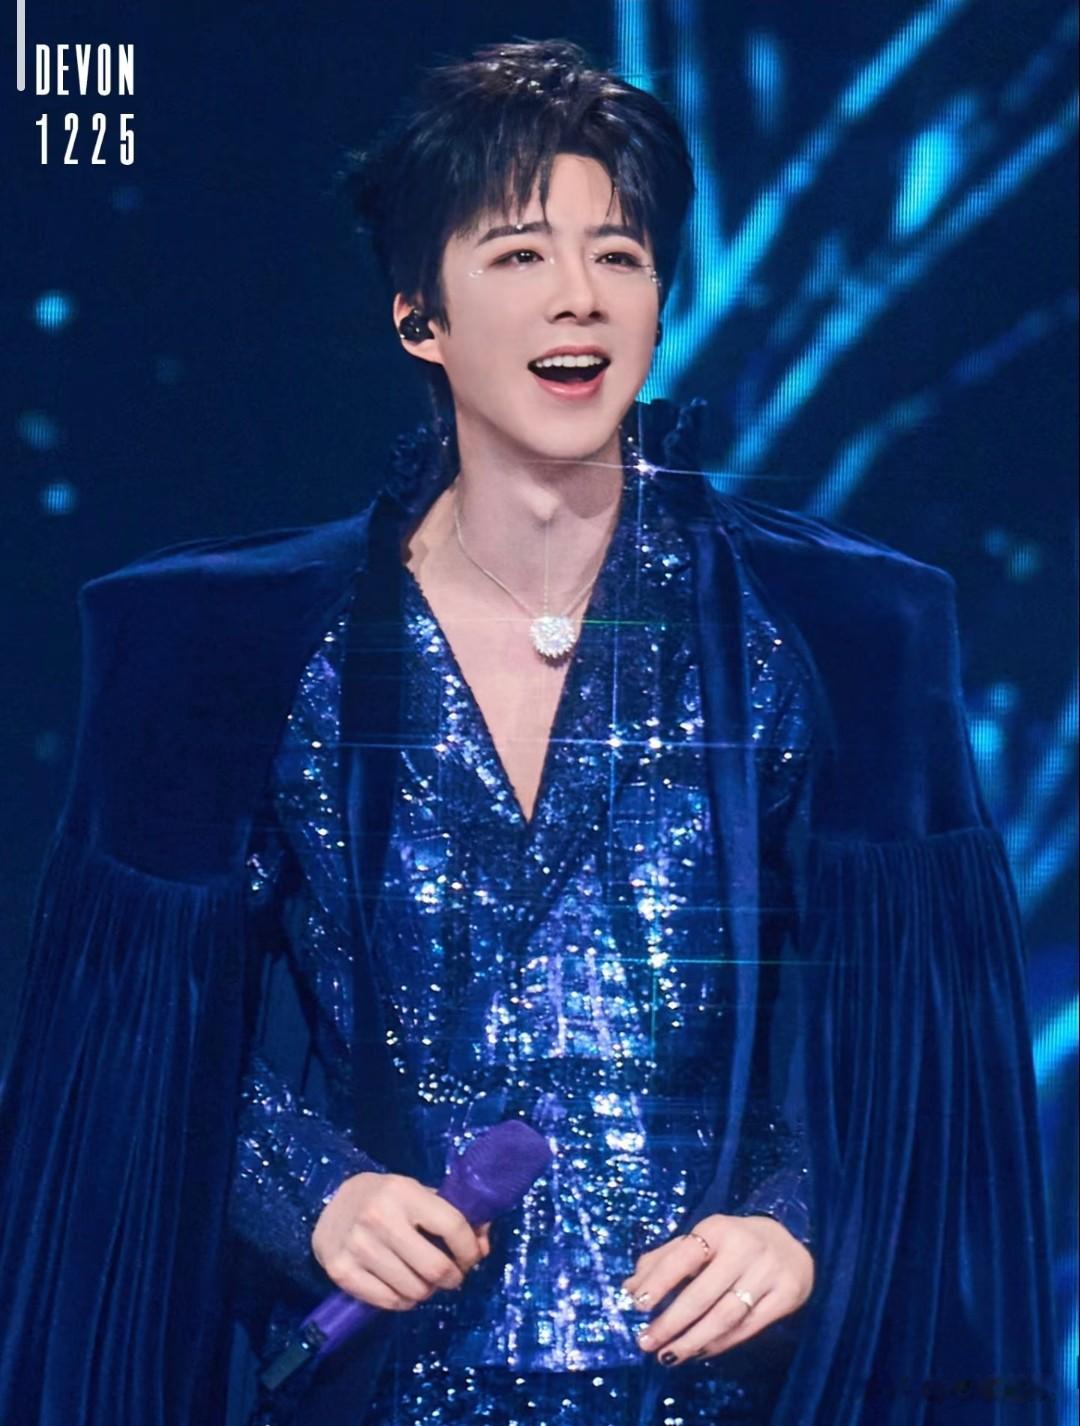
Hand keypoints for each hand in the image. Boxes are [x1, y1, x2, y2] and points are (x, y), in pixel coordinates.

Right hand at [311, 1171, 491, 1310]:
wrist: (332, 1203)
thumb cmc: (387, 1198)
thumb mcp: (419, 1195)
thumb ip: (452, 1217)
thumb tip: (483, 1247)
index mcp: (403, 1193)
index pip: (452, 1226)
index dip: (469, 1249)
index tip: (471, 1257)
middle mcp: (379, 1218)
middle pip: (435, 1268)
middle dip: (453, 1277)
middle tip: (451, 1275)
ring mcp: (358, 1247)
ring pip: (414, 1290)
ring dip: (428, 1291)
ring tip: (424, 1279)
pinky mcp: (342, 1271)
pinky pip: (389, 1302)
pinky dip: (404, 1301)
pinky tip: (403, 1287)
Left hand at [621, 1214, 813, 1365]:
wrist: (789, 1243)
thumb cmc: (732, 1243)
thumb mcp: (700, 1240)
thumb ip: (663, 1260)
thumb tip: (628, 1288)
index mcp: (718, 1228)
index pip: (683, 1256)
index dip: (659, 1281)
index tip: (636, 1305)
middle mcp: (745, 1248)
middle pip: (702, 1294)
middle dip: (670, 1322)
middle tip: (645, 1342)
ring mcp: (768, 1273)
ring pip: (725, 1316)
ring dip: (692, 1340)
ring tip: (667, 1355)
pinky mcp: (786, 1295)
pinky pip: (747, 1329)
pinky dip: (719, 1344)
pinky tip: (698, 1351)